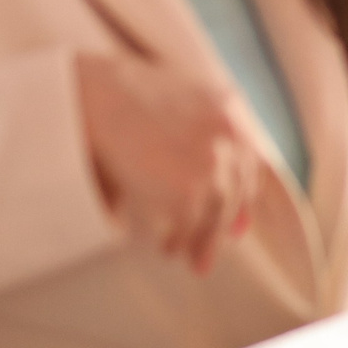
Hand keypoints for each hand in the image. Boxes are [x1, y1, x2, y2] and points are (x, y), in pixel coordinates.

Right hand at [74, 53, 262, 273]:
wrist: (100, 94)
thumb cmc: (128, 95)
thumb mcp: (184, 100)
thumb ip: (206, 135)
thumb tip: (219, 189)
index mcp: (230, 109)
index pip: (247, 162)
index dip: (241, 195)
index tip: (235, 224)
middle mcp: (229, 136)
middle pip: (234, 192)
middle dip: (220, 227)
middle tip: (205, 254)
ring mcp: (211, 164)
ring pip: (216, 213)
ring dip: (200, 240)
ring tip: (182, 253)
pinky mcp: (187, 191)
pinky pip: (190, 225)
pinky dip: (180, 240)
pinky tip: (168, 246)